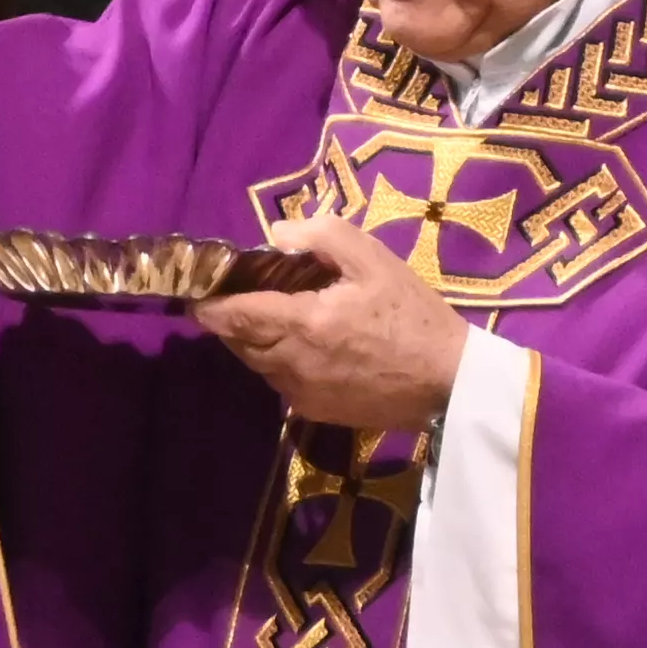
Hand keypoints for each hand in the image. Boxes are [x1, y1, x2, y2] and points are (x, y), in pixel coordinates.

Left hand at [196, 211, 467, 432]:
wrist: (448, 383)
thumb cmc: (413, 315)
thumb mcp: (375, 260)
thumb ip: (323, 237)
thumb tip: (276, 234)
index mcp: (304, 324)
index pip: (234, 315)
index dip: (209, 302)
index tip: (198, 288)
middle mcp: (293, 364)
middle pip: (238, 341)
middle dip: (230, 319)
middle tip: (238, 294)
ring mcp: (302, 394)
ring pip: (257, 364)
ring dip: (254, 340)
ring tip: (270, 316)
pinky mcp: (315, 413)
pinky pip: (281, 382)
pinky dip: (279, 361)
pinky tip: (304, 346)